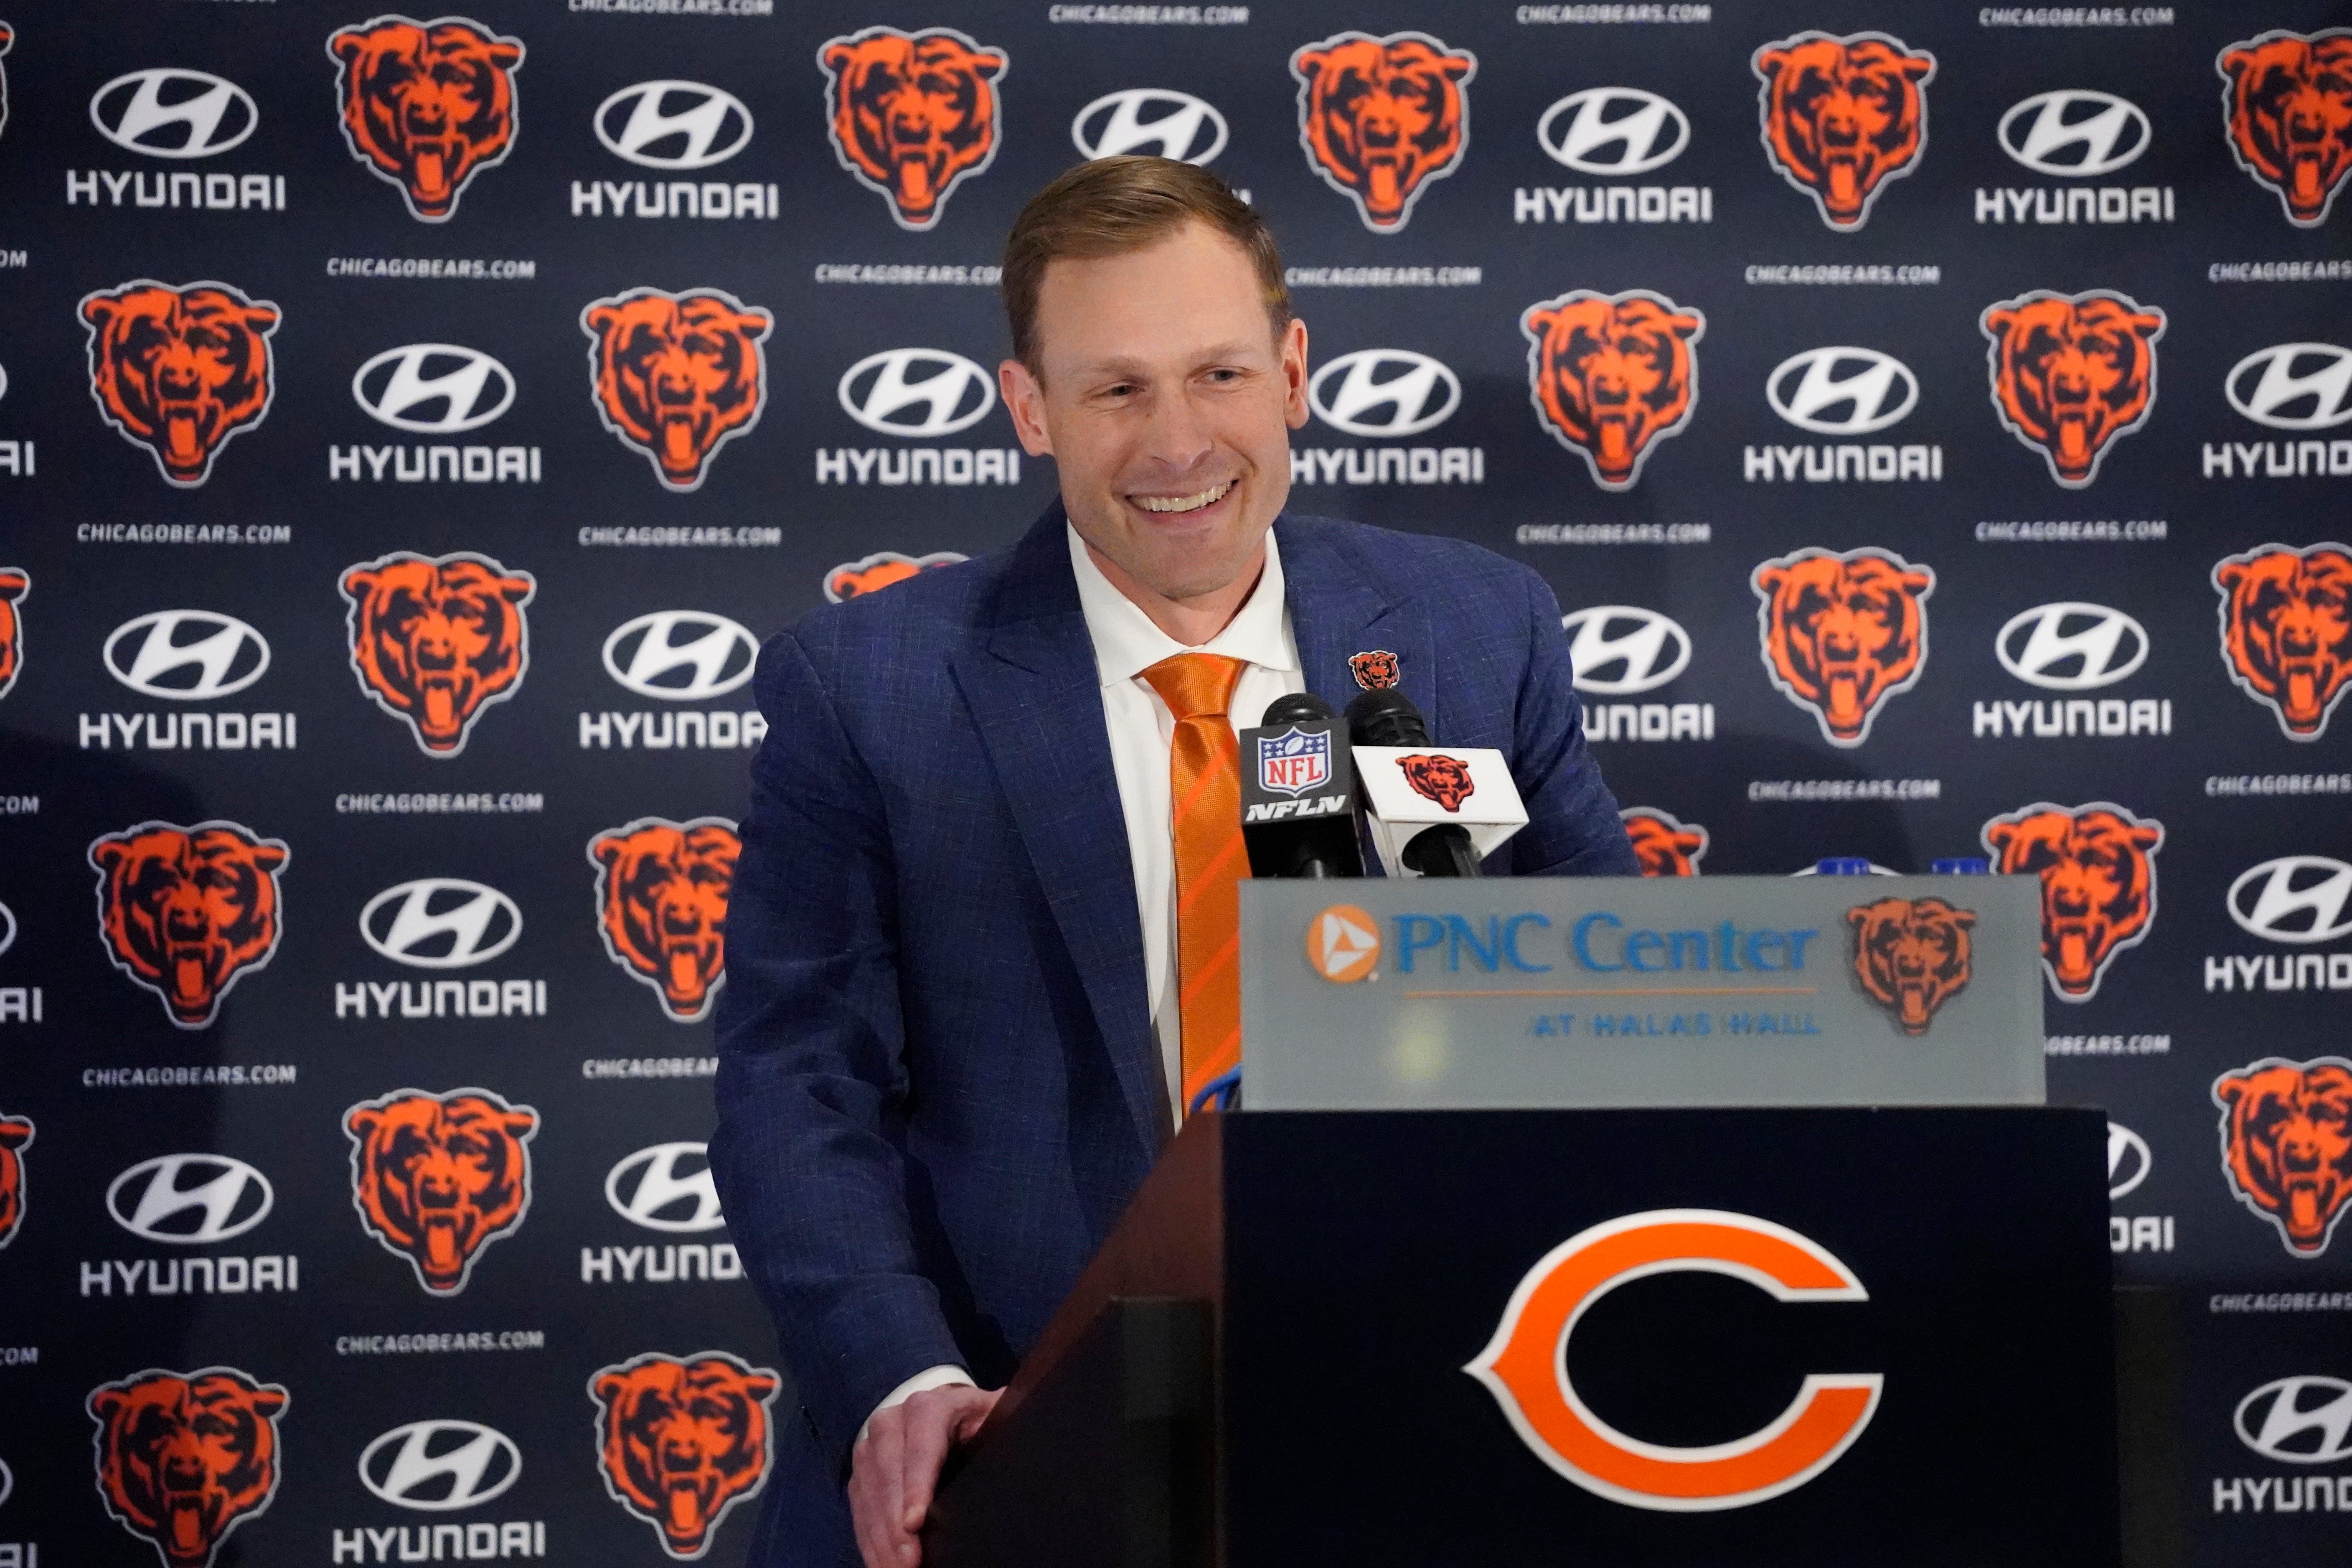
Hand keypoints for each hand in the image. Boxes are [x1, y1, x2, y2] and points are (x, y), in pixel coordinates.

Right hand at [850, 1383, 1002, 1567]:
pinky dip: (870, 1540)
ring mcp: (870, 1448)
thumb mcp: (992, 1413)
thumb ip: (1007, 1420)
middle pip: (889, 1475)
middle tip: (909, 1561)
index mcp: (929, 1407)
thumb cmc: (973, 1419)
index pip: (921, 1447)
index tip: (916, 1521)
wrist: (936, 1410)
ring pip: (870, 1496)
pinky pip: (859, 1510)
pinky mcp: (860, 1472)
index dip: (916, 1485)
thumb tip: (1033, 1427)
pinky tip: (882, 1564)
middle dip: (896, 1523)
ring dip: (881, 1538)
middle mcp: (892, 1424)